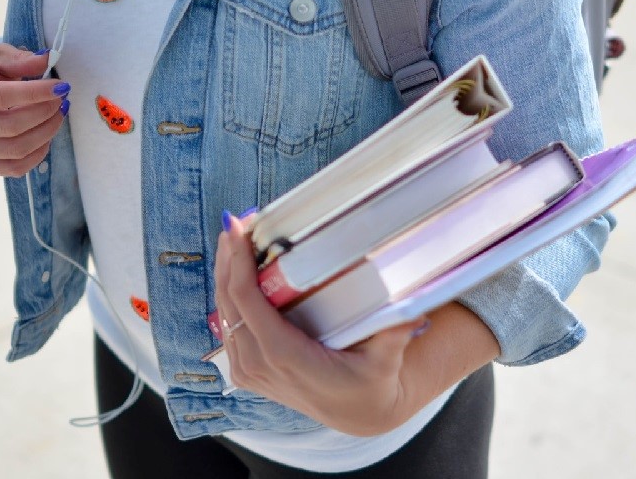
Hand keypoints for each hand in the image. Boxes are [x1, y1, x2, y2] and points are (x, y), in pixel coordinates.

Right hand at [0, 43, 69, 176]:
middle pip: (9, 127)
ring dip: (46, 132)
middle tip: (62, 100)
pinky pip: (13, 168)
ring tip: (58, 114)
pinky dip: (38, 153)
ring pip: (14, 150)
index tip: (61, 87)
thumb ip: (19, 59)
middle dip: (44, 113)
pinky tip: (46, 134)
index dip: (35, 93)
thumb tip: (46, 61)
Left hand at [213, 212, 427, 436]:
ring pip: (223, 313)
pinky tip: (234, 270)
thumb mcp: (386, 361)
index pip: (247, 303)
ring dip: (225, 273)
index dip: (238, 263)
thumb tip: (412, 310)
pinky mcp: (247, 371)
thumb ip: (395, 334)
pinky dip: (229, 295)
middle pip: (228, 302)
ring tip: (234, 237)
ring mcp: (249, 371)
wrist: (359, 414)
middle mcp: (259, 366)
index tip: (238, 229)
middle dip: (228, 258)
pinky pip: (229, 326)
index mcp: (285, 357)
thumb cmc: (371, 383)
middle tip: (235, 222)